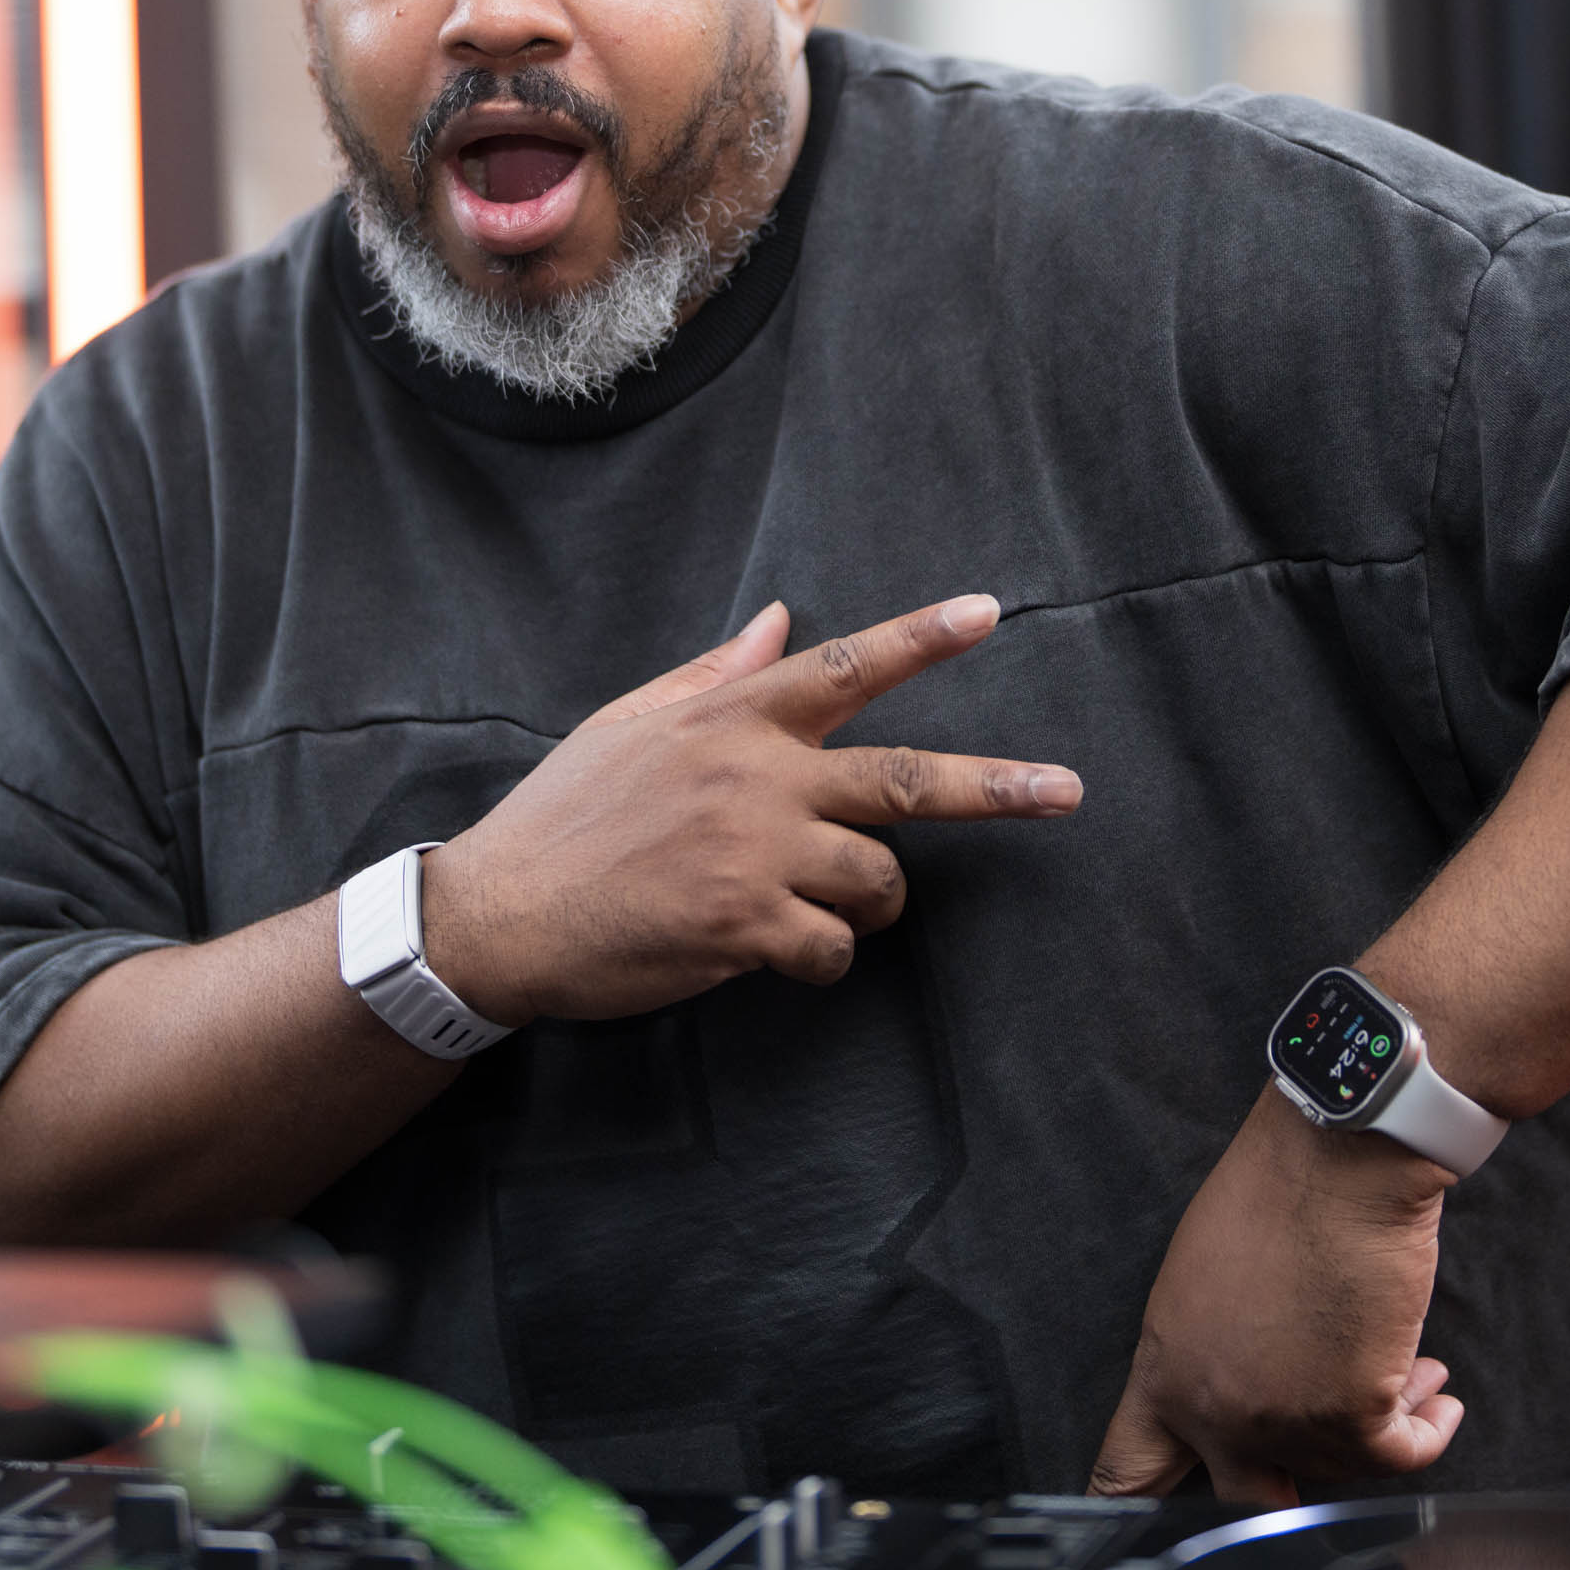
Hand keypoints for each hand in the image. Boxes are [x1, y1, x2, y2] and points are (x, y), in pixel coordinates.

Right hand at [423, 596, 1080, 1027]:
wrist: (500, 913)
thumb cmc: (564, 815)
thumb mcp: (630, 723)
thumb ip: (717, 675)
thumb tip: (780, 622)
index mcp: (730, 719)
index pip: (846, 665)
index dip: (923, 636)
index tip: (990, 611)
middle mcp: (755, 778)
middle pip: (905, 781)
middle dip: (998, 786)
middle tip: (1068, 791)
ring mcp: (754, 854)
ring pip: (878, 881)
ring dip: (872, 904)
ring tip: (828, 908)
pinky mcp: (743, 926)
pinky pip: (832, 950)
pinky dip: (822, 959)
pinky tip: (775, 952)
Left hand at [1088, 1094, 1463, 1504]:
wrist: (1339, 1157)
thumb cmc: (1277, 1189)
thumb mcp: (1201, 1276)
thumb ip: (1209, 1351)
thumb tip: (1245, 1387)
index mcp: (1163, 1369)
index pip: (1127, 1469)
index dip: (1135, 1508)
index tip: (1144, 1526)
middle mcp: (1212, 1409)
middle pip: (1238, 1498)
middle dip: (1285, 1487)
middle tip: (1318, 1466)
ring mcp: (1279, 1419)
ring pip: (1336, 1468)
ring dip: (1378, 1426)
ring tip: (1408, 1377)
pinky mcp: (1350, 1413)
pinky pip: (1400, 1454)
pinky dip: (1427, 1428)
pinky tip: (1437, 1400)